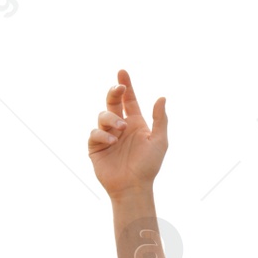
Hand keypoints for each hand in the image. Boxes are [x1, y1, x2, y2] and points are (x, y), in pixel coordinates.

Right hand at [88, 69, 168, 198]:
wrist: (134, 186)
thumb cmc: (149, 165)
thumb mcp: (159, 141)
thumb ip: (160, 119)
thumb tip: (162, 97)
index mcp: (136, 123)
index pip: (129, 101)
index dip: (126, 86)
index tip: (122, 72)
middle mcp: (120, 126)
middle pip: (112, 102)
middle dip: (114, 92)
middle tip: (119, 87)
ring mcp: (107, 135)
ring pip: (103, 116)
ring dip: (112, 119)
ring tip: (121, 128)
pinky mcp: (96, 146)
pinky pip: (95, 133)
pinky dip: (103, 134)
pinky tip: (113, 142)